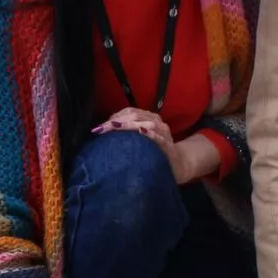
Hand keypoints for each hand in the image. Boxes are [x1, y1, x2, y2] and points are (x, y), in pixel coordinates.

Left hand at [93, 108, 219, 184]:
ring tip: (114, 127)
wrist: (178, 165)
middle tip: (100, 129)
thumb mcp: (140, 140)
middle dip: (116, 121)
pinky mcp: (169, 145)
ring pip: (146, 123)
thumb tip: (103, 131)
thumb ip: (127, 133)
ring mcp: (164, 132)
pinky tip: (141, 132)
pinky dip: (150, 134)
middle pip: (135, 115)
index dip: (114, 117)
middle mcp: (157, 122)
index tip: (99, 126)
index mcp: (149, 118)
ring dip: (129, 124)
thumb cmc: (154, 152)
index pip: (129, 112)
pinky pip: (159, 138)